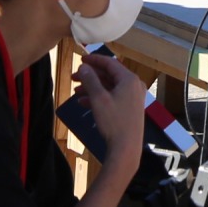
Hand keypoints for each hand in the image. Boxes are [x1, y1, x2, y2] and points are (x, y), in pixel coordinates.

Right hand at [74, 52, 147, 172]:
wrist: (126, 147)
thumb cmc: (113, 121)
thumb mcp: (99, 99)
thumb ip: (90, 80)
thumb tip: (84, 67)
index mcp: (129, 79)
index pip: (110, 63)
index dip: (94, 60)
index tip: (81, 59)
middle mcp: (134, 86)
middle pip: (109, 75)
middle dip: (91, 76)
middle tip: (73, 77)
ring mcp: (133, 98)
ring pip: (110, 87)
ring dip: (92, 88)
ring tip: (75, 91)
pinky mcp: (129, 109)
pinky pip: (113, 97)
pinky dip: (99, 98)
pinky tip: (83, 103)